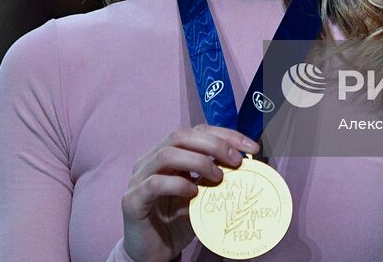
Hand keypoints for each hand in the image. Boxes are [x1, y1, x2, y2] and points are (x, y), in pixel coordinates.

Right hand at [121, 124, 259, 261]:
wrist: (153, 255)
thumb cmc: (176, 223)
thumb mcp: (201, 198)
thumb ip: (215, 179)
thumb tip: (247, 165)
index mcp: (168, 155)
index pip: (196, 132)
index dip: (224, 134)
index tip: (250, 147)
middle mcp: (150, 161)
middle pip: (180, 135)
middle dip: (213, 144)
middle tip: (236, 160)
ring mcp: (138, 179)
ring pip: (167, 155)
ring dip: (198, 161)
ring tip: (218, 177)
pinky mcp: (132, 200)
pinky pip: (155, 184)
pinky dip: (178, 185)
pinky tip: (194, 193)